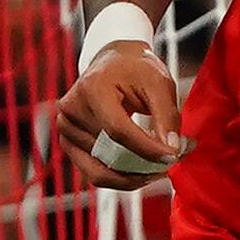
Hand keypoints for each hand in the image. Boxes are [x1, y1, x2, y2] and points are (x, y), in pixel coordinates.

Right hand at [56, 46, 184, 187]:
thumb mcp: (159, 83)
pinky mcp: (68, 144)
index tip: (172, 157)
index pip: (118, 130)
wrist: (113, 63)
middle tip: (171, 162)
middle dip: (144, 165)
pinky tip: (141, 168)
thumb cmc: (136, 70)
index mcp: (92, 88)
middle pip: (109, 154)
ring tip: (158, 162)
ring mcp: (66, 129)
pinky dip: (121, 177)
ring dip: (134, 173)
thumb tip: (171, 150)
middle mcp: (72, 110)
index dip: (146, 149)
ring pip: (102, 170)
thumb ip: (167, 117)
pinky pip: (95, 174)